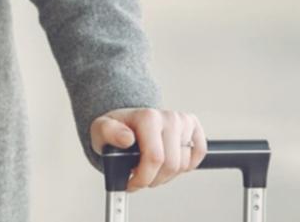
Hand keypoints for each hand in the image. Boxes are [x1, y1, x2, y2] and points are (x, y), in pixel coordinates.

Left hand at [90, 107, 205, 190]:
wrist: (127, 120)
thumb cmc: (115, 128)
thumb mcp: (101, 130)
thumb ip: (108, 132)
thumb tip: (126, 138)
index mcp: (147, 116)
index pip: (155, 158)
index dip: (143, 178)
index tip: (132, 182)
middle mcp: (168, 116)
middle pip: (171, 165)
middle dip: (154, 179)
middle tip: (141, 178)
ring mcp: (183, 121)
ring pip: (184, 164)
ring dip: (167, 175)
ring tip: (152, 169)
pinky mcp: (193, 126)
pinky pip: (198, 153)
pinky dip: (186, 165)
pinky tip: (170, 163)